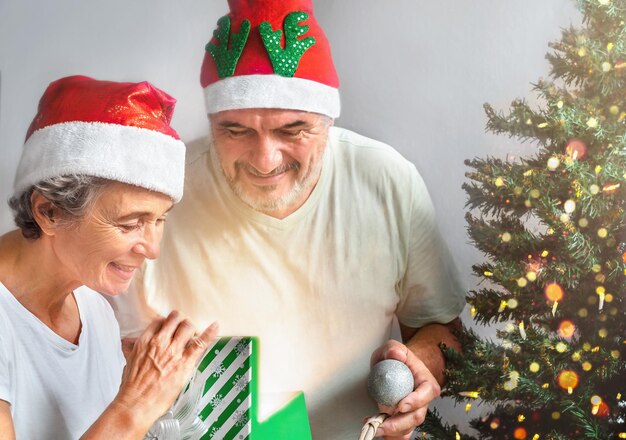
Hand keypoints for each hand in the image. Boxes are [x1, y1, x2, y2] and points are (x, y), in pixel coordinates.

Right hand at [113, 311, 217, 431]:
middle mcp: (160, 342)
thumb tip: (128, 342)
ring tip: (193, 332)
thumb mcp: (129, 362)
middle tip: (182, 328)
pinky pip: (201, 343)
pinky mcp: (185, 362)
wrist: (136, 404)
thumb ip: (131, 349)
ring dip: (191, 328)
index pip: (159, 321)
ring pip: (188, 327)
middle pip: (175, 320)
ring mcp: (174, 351)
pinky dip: (210, 333)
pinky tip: (215, 327)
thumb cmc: (132, 387)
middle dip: (180, 322)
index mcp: (145, 341)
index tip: (169, 326)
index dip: (166, 322)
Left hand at [369, 340, 440, 438]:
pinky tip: (377, 431)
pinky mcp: (403, 421)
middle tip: (380, 425)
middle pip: (417, 417)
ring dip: (391, 432)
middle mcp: (423, 401)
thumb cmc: (398, 359)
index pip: (427, 393)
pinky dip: (389, 436)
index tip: (400, 405)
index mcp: (426, 382)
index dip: (416, 401)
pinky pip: (399, 434)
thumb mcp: (394, 347)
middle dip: (399, 424)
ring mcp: (413, 412)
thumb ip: (393, 349)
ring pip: (408, 429)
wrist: (397, 368)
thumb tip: (396, 355)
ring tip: (374, 428)